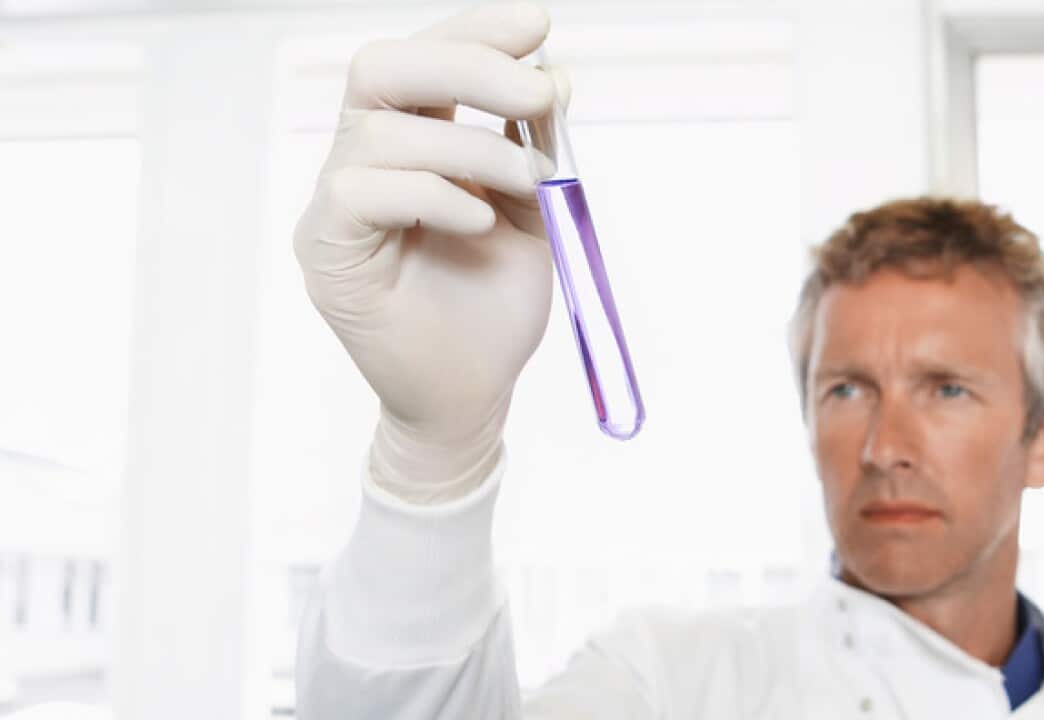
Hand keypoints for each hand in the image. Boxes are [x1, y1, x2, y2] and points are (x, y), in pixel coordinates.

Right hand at [293, 2, 567, 501]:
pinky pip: (362, 193)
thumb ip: (529, 143)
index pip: (422, 59)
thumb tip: (551, 72)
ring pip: (381, 133)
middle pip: (382, 69)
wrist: (473, 392)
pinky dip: (434, 196)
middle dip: (467, 65)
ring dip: (471, 149)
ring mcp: (337, 206)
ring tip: (528, 183)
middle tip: (536, 90)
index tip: (537, 24)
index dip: (474, 31)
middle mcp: (362, 160)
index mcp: (409, 141)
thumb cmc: (493, 304)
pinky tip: (481, 222)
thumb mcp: (530, 211)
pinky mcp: (326, 252)